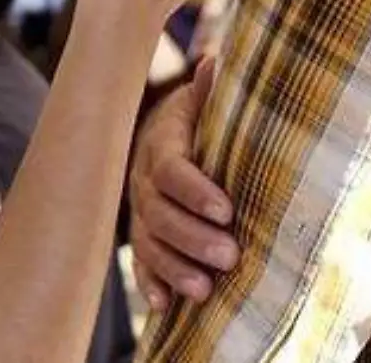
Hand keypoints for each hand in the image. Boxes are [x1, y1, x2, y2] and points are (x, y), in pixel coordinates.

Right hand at [128, 58, 236, 309]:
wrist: (164, 133)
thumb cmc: (197, 117)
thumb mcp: (203, 100)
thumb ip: (210, 91)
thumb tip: (217, 63)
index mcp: (161, 145)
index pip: (173, 170)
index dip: (196, 191)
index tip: (226, 209)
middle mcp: (143, 181)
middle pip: (159, 214)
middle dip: (193, 237)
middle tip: (231, 255)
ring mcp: (140, 211)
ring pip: (148, 243)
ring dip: (175, 268)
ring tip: (205, 290)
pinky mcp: (143, 236)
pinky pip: (140, 264)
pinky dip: (151, 284)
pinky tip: (165, 306)